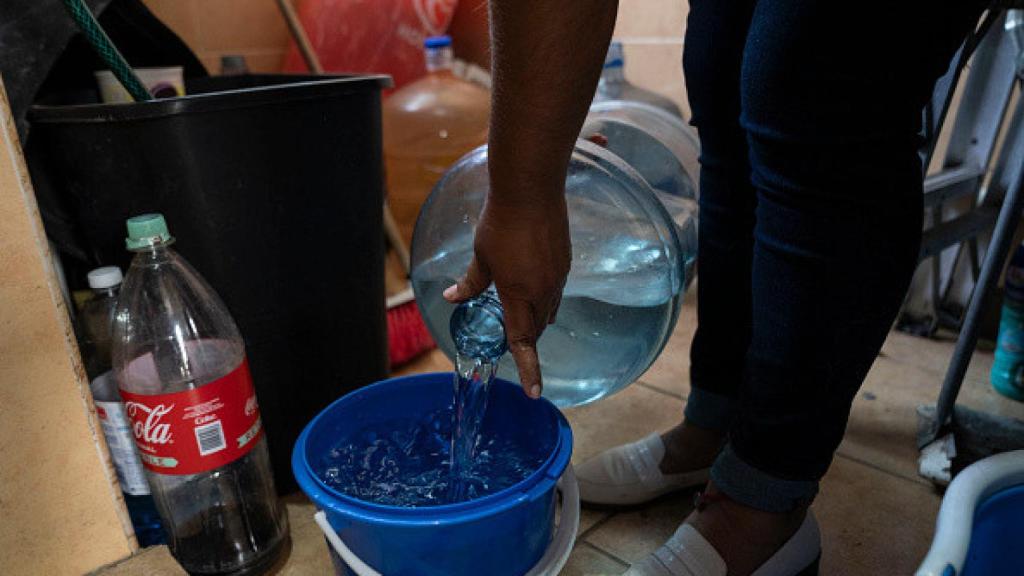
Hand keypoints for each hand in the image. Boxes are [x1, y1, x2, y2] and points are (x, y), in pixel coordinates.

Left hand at [443, 194, 571, 398]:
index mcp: (519, 295)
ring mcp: (557, 277)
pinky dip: (542, 297)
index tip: (534, 393)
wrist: (531, 190)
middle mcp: (543, 291)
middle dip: (524, 341)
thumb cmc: (501, 222)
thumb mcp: (480, 255)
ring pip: (547, 311)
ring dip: (533, 319)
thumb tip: (452, 298)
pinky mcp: (564, 262)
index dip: (528, 370)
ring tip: (516, 314)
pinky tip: (529, 284)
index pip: (523, 342)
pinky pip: (555, 291)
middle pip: (535, 330)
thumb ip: (470, 282)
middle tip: (509, 344)